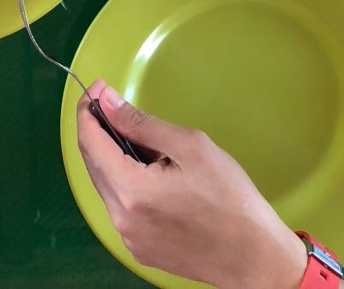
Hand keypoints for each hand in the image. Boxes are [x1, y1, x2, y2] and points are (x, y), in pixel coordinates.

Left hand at [76, 81, 306, 288]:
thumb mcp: (189, 146)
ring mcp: (129, 238)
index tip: (99, 87)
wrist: (255, 256)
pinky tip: (150, 171)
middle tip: (115, 104)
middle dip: (98, 130)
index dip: (88, 110)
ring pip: (106, 185)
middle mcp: (121, 219)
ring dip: (112, 156)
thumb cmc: (229, 198)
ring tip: (143, 139)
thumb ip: (141, 123)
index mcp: (131, 191)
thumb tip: (107, 102)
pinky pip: (120, 205)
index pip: (89, 143)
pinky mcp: (139, 248)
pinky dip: (125, 181)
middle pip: (93, 164)